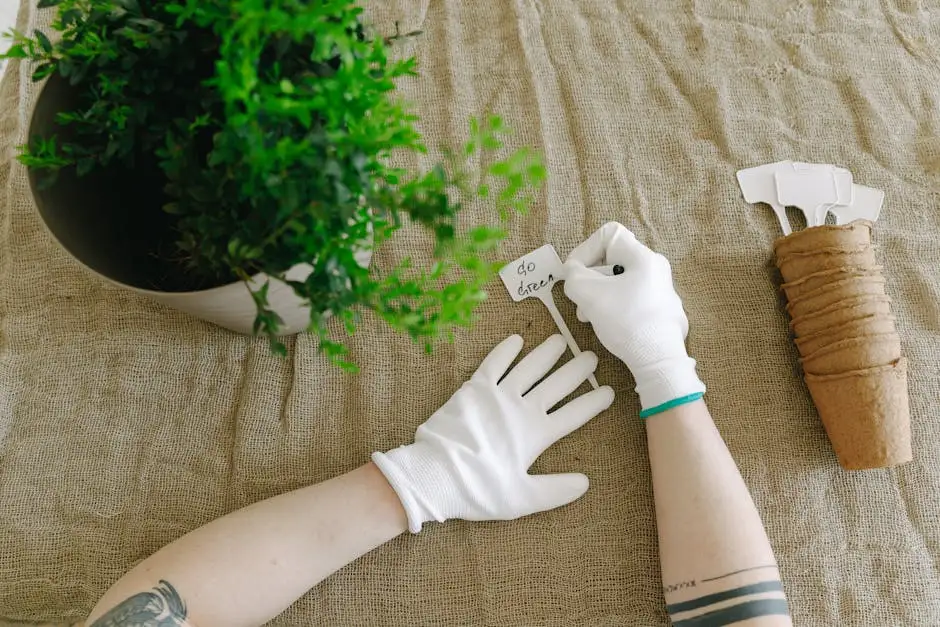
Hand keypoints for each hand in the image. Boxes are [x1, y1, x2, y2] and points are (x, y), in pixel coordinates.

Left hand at [372, 334, 613, 532]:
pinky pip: (493, 364)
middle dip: (576, 371)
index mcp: (536, 434)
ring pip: (528, 368)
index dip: (593, 402)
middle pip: (555, 385)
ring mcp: (496, 396)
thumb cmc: (478, 489)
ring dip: (546, 354)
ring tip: (561, 341)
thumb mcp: (521, 499)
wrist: (435, 475)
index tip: (609, 391)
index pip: (573, 414)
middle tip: (591, 357)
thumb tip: (585, 483)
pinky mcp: (473, 390)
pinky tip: (516, 340)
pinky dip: (505, 351)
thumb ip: (555, 490)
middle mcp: (520, 409)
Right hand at [562, 222, 703, 414]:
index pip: (608, 235)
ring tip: (590, 317)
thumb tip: (573, 273)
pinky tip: (607, 326)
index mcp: (643, 257)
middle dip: (589, 278)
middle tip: (580, 300)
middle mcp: (655, 269)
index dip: (584, 249)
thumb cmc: (627, 321)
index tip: (574, 274)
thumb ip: (574, 276)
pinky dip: (613, 307)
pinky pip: (629, 299)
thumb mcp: (590, 294)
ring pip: (618, 282)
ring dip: (598, 295)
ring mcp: (660, 291)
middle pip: (611, 260)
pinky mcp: (660, 311)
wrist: (659, 360)